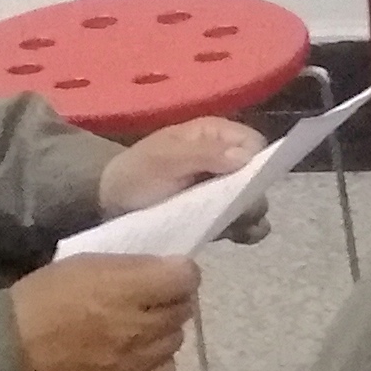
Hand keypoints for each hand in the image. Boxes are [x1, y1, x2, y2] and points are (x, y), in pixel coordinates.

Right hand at [10, 256, 198, 370]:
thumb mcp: (84, 263)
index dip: (179, 271)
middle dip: (170, 300)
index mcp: (128, 288)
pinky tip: (136, 354)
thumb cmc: (42, 298)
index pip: (187, 276)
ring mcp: (138, 360)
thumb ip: (129, 268)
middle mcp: (141, 325)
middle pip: (184, 309)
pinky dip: (156, 360)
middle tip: (148, 299)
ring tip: (138, 327)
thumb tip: (162, 271)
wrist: (9, 351)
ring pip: (176, 340)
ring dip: (163, 330)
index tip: (166, 272)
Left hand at [93, 116, 266, 217]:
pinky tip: (238, 236)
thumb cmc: (135, 174)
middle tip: (233, 211)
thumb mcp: (163, 160)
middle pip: (259, 176)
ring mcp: (224, 189)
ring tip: (234, 228)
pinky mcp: (219, 215)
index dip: (254, 164)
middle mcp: (226, 158)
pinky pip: (245, 222)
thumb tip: (245, 158)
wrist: (110, 204)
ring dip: (249, 216)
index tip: (238, 184)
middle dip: (251, 195)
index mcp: (215, 134)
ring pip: (255, 201)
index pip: (255, 145)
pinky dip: (247, 230)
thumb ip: (203, 155)